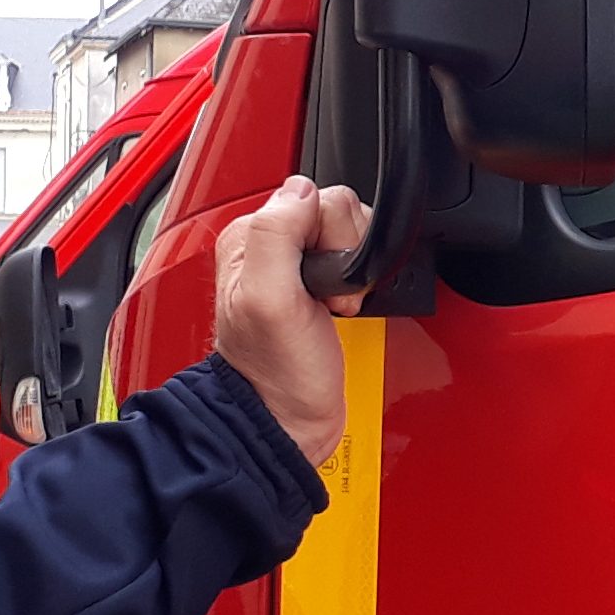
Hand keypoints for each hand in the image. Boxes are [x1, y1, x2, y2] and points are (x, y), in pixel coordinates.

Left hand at [213, 176, 371, 464]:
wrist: (288, 421)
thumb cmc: (275, 374)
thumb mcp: (268, 299)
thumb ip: (278, 234)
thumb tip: (304, 192)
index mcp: (251, 236)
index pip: (311, 194)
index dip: (331, 235)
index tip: (322, 279)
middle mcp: (272, 245)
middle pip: (336, 208)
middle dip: (347, 253)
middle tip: (330, 297)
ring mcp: (299, 266)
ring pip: (352, 229)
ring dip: (357, 269)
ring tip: (337, 305)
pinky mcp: (324, 285)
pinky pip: (359, 255)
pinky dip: (363, 279)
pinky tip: (346, 306)